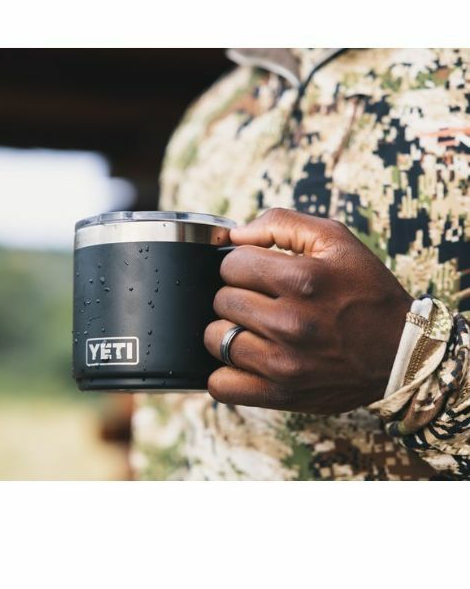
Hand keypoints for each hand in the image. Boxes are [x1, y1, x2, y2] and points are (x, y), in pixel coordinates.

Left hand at [203, 208, 412, 413]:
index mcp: (302, 280)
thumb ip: (280, 222)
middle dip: (236, 294)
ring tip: (252, 328)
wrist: (402, 352)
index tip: (258, 273)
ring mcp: (283, 364)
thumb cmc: (364, 290)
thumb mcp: (335, 239)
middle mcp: (290, 323)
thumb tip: (233, 235)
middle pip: (221, 300)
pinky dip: (224, 373)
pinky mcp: (280, 395)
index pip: (230, 265)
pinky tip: (243, 360)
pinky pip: (221, 386)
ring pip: (214, 338)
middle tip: (260, 300)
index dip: (241, 264)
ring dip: (227, 330)